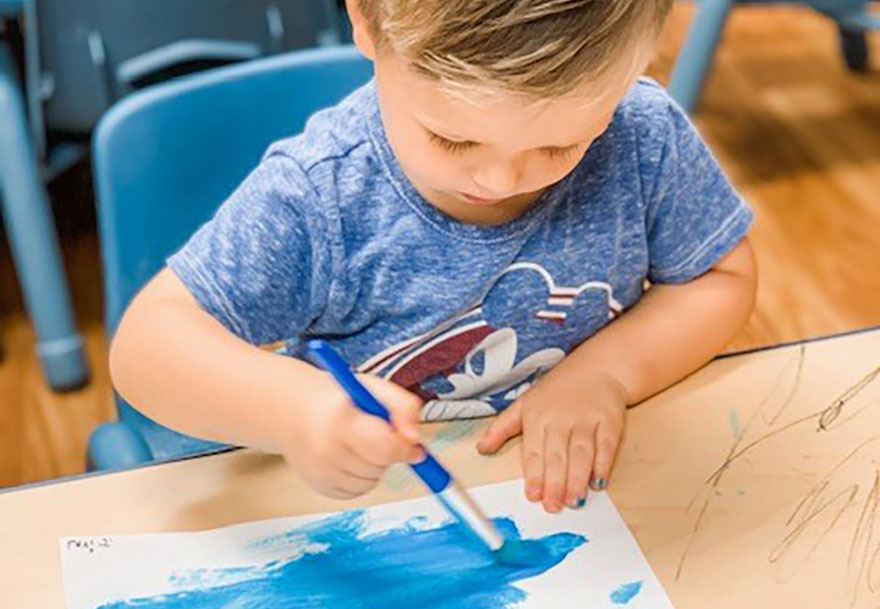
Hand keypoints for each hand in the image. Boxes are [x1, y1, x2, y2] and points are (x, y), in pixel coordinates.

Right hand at [282, 373, 422, 498]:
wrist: (293, 409)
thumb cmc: (337, 398)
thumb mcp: (373, 388)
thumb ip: (403, 406)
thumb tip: (415, 438)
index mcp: (340, 420)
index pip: (385, 446)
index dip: (405, 448)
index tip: (414, 445)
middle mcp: (326, 448)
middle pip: (379, 466)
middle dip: (389, 453)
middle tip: (378, 434)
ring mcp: (320, 471)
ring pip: (371, 482)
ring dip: (376, 467)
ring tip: (361, 443)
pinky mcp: (319, 485)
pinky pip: (357, 492)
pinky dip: (362, 478)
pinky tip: (351, 457)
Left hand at [476, 371, 627, 512]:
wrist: (597, 368)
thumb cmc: (558, 391)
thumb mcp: (525, 403)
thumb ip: (502, 427)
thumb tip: (480, 448)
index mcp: (537, 415)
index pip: (534, 451)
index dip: (534, 475)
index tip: (533, 496)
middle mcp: (561, 418)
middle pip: (557, 455)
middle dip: (555, 483)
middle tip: (553, 506)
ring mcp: (586, 419)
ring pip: (581, 453)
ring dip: (578, 478)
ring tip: (574, 500)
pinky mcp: (609, 420)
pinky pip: (606, 445)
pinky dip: (603, 464)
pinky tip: (598, 482)